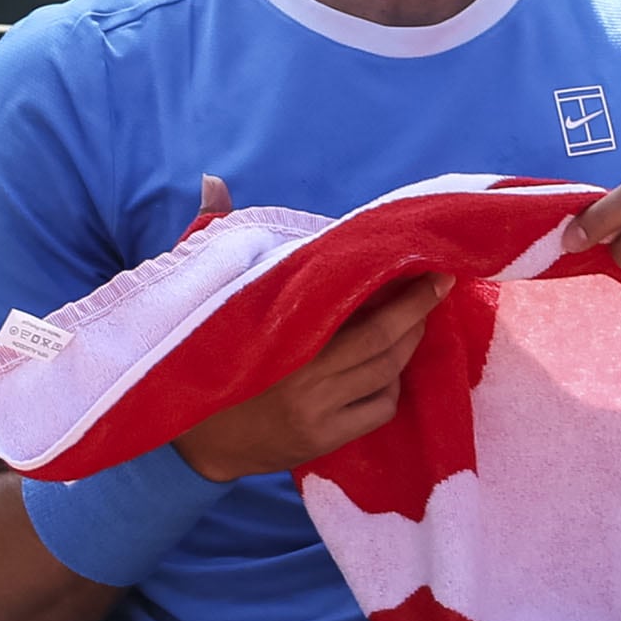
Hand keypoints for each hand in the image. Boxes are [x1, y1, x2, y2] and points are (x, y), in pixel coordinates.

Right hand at [171, 178, 450, 477]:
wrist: (186, 438)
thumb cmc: (199, 350)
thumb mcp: (206, 292)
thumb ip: (213, 230)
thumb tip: (214, 180)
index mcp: (278, 334)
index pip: (358, 311)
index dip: (403, 294)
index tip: (430, 268)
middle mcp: (302, 376)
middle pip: (382, 342)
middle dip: (416, 313)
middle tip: (435, 288)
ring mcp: (316, 412)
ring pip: (385, 374)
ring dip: (406, 347)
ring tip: (412, 322)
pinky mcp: (322, 440)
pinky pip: (378, 409)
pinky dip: (389, 387)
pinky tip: (383, 371)